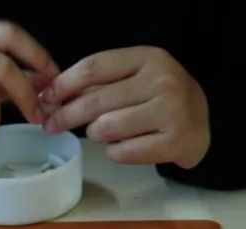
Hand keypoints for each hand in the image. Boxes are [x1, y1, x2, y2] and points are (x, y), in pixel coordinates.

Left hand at [39, 47, 209, 168]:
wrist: (201, 123)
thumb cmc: (157, 99)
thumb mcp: (133, 79)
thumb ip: (97, 84)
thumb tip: (50, 96)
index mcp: (149, 58)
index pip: (94, 68)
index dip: (63, 84)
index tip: (45, 98)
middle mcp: (162, 81)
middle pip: (95, 101)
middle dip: (66, 115)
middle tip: (52, 125)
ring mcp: (171, 111)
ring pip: (105, 129)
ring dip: (96, 135)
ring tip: (104, 133)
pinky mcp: (174, 141)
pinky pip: (122, 152)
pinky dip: (114, 152)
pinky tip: (124, 146)